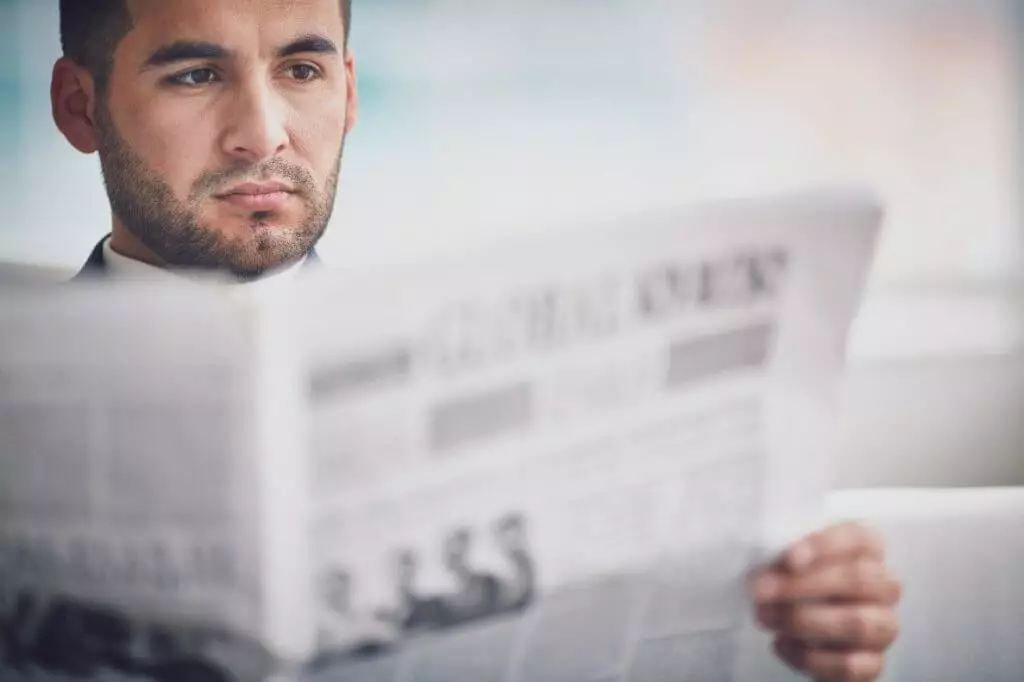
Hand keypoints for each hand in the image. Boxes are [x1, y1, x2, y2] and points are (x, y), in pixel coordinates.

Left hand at [751, 523, 901, 681]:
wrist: (800, 624)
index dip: (824, 546)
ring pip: (857, 624)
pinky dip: (810, 658)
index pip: (857, 538)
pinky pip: (850, 665)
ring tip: (766, 617)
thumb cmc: (793, 578)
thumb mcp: (788, 558)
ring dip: (804, 621)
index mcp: (867, 548)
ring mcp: (884, 625)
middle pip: (857, 580)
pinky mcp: (873, 663)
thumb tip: (769, 569)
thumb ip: (784, 555)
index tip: (789, 559)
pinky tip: (781, 644)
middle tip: (761, 591)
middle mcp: (885, 585)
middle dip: (803, 586)